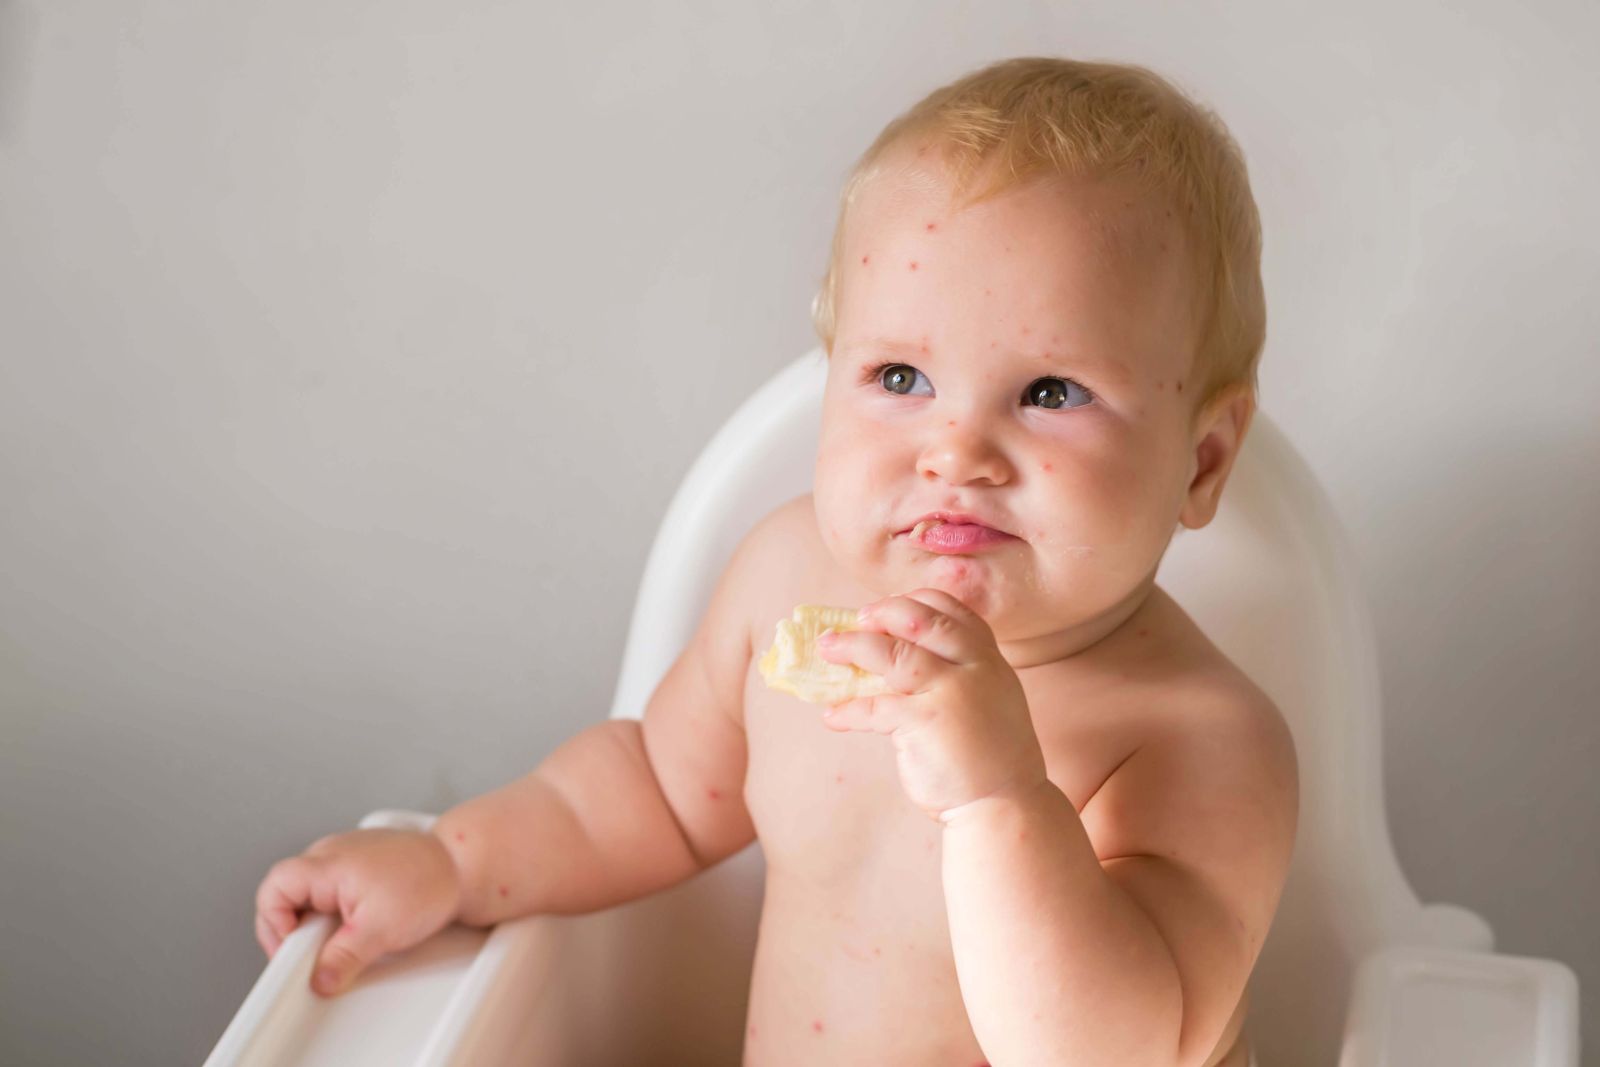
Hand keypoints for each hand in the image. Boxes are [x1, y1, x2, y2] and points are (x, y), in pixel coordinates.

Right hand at [255, 828, 462, 995]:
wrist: (464, 864)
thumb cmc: (429, 880)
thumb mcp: (381, 930)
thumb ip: (344, 958)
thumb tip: (320, 979)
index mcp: (328, 863)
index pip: (274, 890)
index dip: (274, 924)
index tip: (294, 950)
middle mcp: (330, 854)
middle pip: (287, 895)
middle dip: (297, 931)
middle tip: (317, 955)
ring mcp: (344, 857)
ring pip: (308, 895)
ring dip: (317, 923)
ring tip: (342, 940)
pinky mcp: (358, 865)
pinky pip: (330, 891)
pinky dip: (335, 913)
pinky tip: (355, 927)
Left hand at [815, 588, 1047, 822]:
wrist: (1005, 805)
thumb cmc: (988, 755)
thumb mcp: (989, 698)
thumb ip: (957, 672)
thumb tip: (894, 653)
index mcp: (988, 659)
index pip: (951, 609)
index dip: (914, 601)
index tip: (887, 607)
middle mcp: (973, 668)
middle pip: (920, 619)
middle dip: (881, 613)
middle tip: (856, 621)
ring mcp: (949, 693)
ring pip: (893, 653)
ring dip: (852, 646)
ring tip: (828, 649)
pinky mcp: (924, 723)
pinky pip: (874, 706)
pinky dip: (847, 710)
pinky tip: (832, 716)